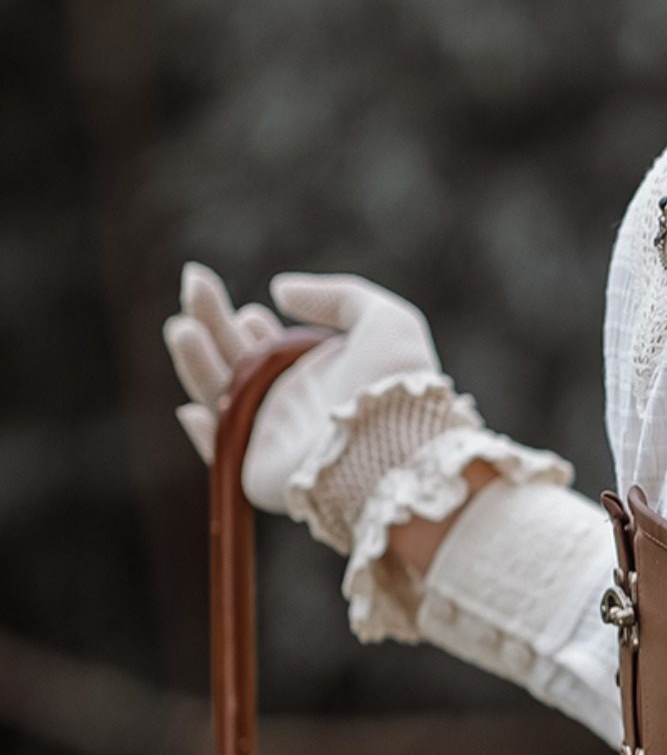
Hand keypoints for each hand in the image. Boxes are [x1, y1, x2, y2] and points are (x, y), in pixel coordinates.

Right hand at [164, 266, 443, 520]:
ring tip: (183, 326)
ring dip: (196, 361)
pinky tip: (190, 409)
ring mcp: (272, 438)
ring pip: (218, 396)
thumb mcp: (383, 319)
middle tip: (195, 282)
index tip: (248, 307)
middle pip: (236, 361)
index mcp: (320, 373)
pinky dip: (202, 434)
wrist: (393, 445)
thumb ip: (336, 296)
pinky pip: (220, 453)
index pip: (270, 348)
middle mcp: (293, 404)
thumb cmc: (395, 383)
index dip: (250, 324)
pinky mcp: (258, 472)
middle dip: (212, 321)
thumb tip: (280, 289)